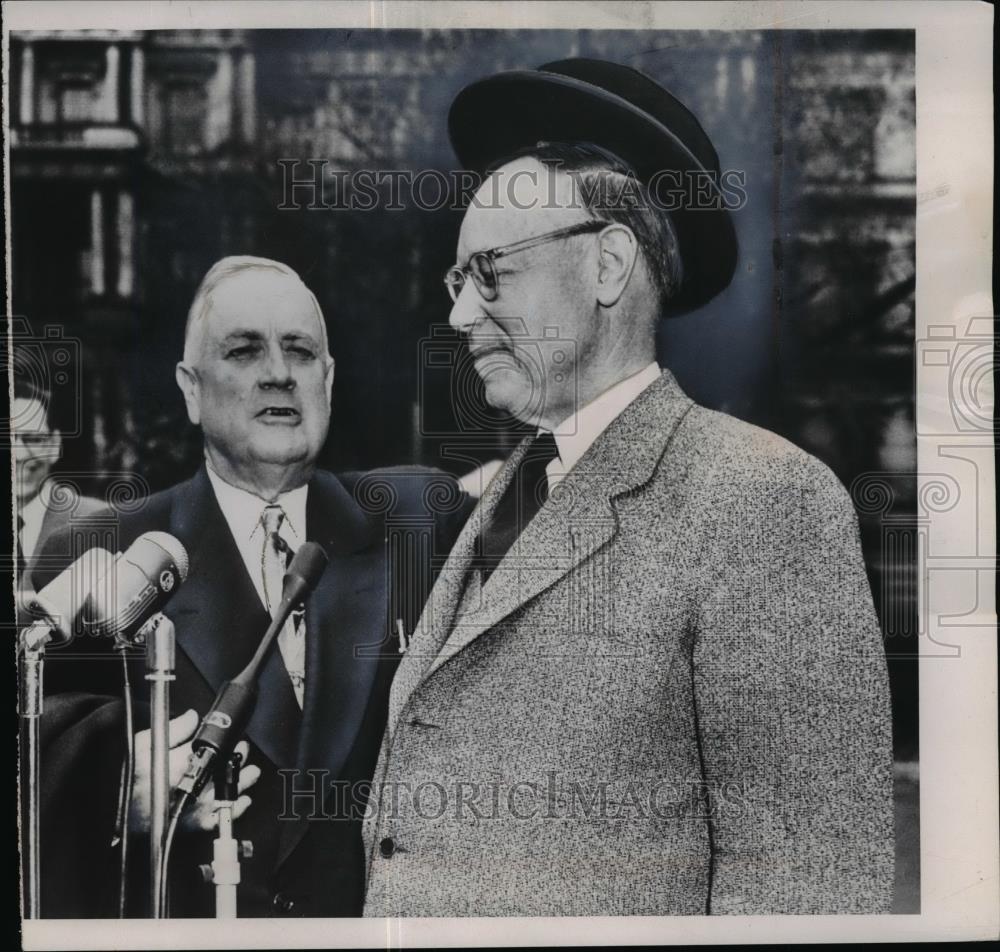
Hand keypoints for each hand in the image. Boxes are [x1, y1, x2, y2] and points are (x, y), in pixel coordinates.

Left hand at [129, 709, 261, 834]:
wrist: (121, 811)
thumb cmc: (131, 779)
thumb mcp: (145, 746)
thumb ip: (171, 731)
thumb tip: (192, 716)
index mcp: (185, 759)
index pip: (211, 747)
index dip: (226, 742)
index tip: (236, 738)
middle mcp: (194, 779)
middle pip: (224, 767)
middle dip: (238, 759)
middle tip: (243, 754)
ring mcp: (197, 799)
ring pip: (226, 790)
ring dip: (241, 782)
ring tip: (249, 774)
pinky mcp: (196, 820)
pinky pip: (219, 817)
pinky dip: (233, 810)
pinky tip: (241, 800)